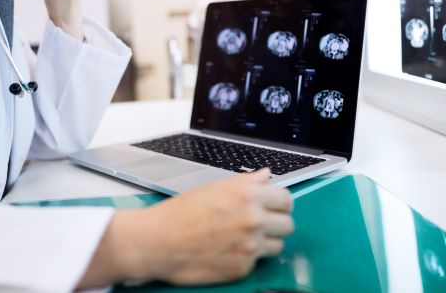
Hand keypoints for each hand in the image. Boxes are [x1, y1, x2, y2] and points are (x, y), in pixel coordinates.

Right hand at [77, 168, 293, 287]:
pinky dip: (248, 257)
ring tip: (244, 238)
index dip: (278, 202)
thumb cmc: (180, 213)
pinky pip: (259, 262)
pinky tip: (230, 250)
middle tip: (260, 223)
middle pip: (288, 224)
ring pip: (278, 245)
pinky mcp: (242, 268)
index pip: (286, 199)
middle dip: (276, 223)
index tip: (272, 206)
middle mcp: (253, 219)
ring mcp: (250, 246)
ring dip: (266, 242)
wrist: (158, 242)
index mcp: (247, 195)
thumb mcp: (214, 188)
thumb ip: (246, 182)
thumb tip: (266, 176)